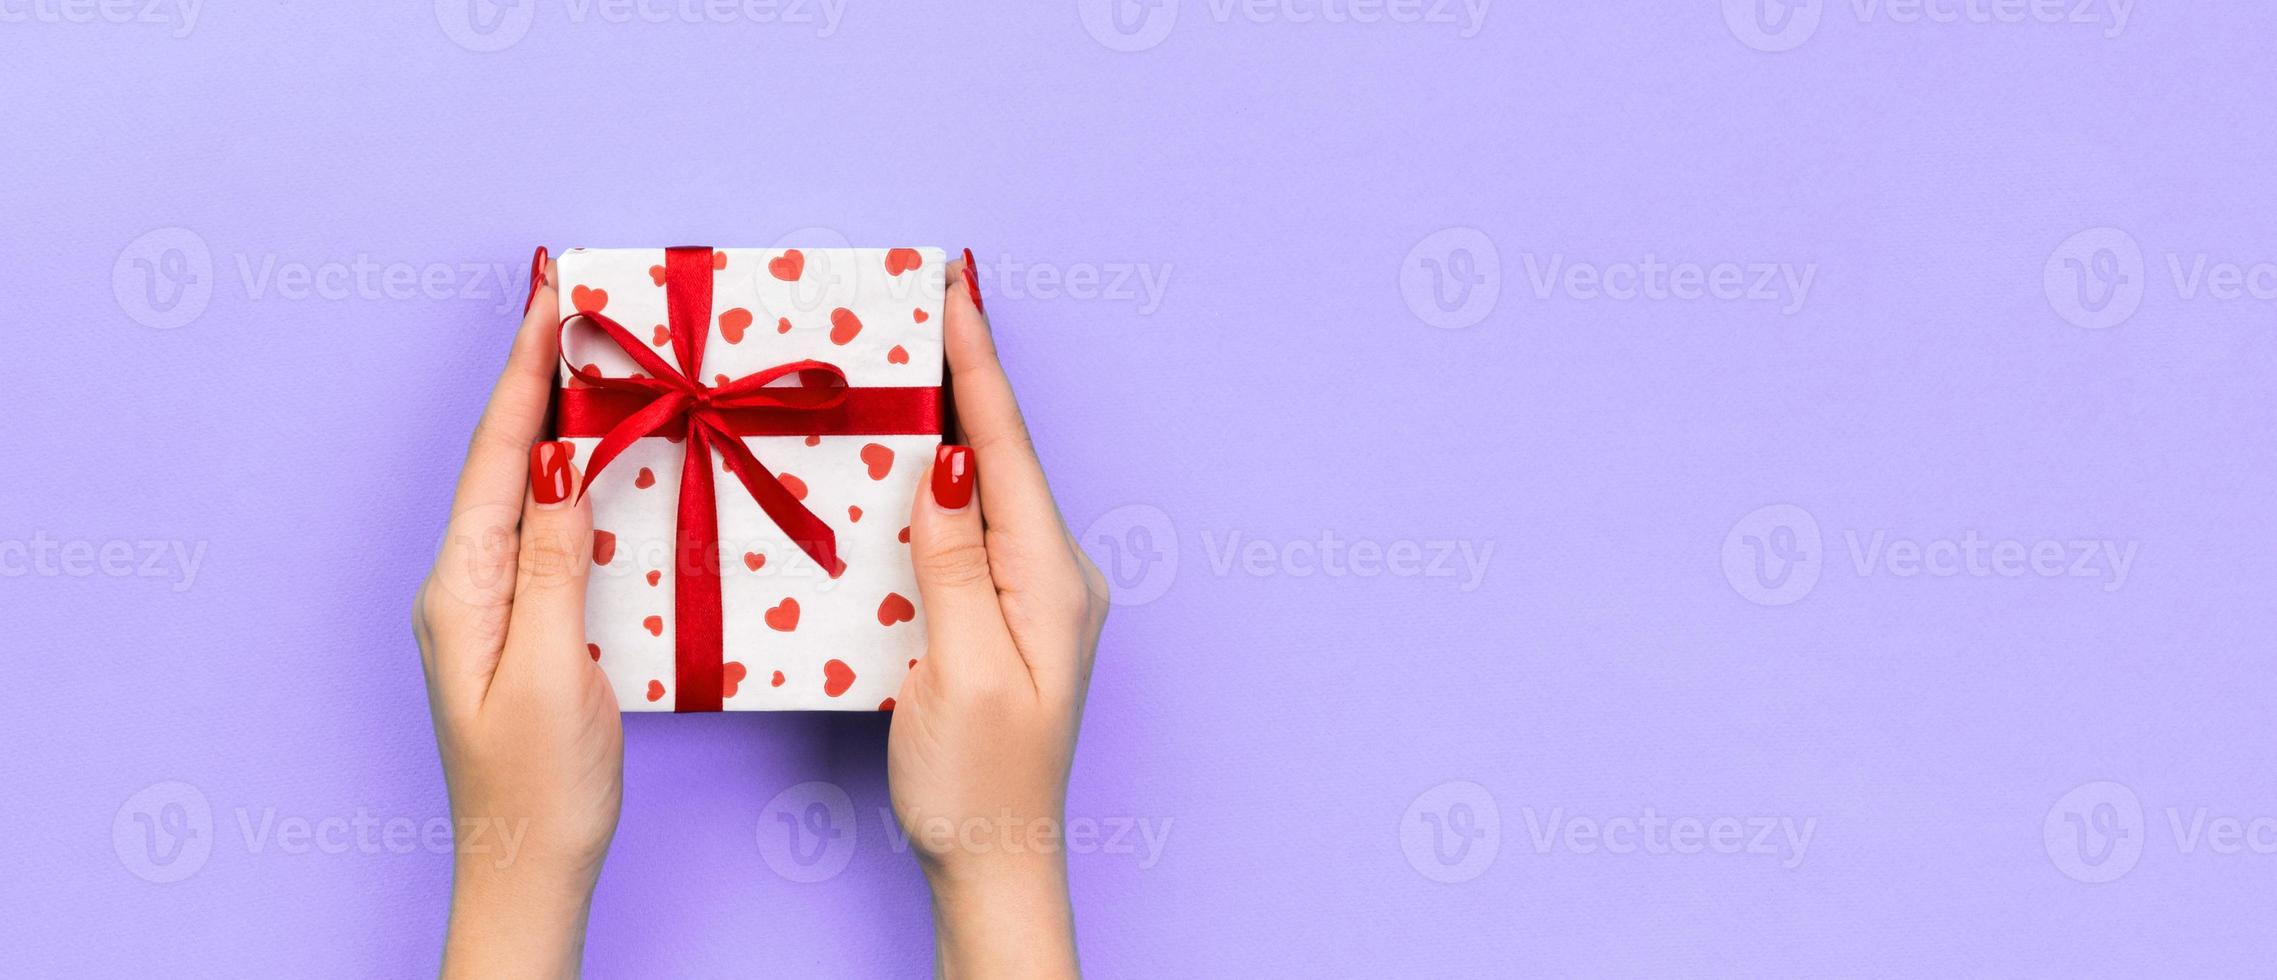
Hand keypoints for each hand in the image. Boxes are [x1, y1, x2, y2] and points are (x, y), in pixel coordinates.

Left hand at [413, 249, 621, 978]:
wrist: (528, 868)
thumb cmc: (542, 785)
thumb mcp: (557, 668)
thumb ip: (556, 560)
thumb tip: (563, 461)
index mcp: (464, 587)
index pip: (499, 456)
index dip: (526, 373)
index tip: (551, 297)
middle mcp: (465, 583)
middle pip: (504, 458)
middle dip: (538, 377)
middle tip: (574, 303)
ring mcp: (489, 602)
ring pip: (524, 488)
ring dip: (555, 418)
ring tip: (587, 356)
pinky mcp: (521, 622)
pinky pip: (543, 528)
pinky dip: (572, 476)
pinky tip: (597, 456)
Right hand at [890, 251, 1108, 978]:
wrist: (997, 863)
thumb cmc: (975, 782)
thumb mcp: (955, 670)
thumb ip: (951, 561)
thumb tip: (949, 463)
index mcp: (1046, 577)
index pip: (1004, 445)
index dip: (977, 362)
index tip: (956, 286)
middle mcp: (1053, 573)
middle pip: (1001, 452)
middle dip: (962, 374)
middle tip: (924, 299)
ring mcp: (1035, 594)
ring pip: (986, 485)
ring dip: (950, 421)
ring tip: (911, 357)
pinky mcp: (1008, 616)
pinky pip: (973, 527)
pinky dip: (941, 481)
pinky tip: (911, 460)